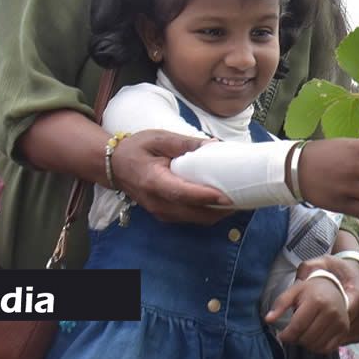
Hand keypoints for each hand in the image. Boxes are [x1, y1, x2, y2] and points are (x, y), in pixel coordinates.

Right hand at [111, 129, 233, 224]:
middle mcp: (157, 202)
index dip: (205, 197)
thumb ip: (185, 143)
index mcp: (154, 181)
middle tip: (244, 197)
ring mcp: (161, 212)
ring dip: (216, 213)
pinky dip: (207, 214)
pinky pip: (190, 219)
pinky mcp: (165, 215)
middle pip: (193, 213)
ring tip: (238, 200)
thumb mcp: (159, 138)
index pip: (182, 194)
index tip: (227, 196)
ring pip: (194, 219)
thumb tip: (215, 145)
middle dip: (220, 209)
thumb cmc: (137, 148)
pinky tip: (221, 203)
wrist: (114, 166)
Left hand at [266, 275, 349, 353]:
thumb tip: (268, 320)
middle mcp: (331, 311)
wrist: (333, 288)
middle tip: (292, 334)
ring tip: (302, 335)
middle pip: (307, 338)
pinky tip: (312, 338)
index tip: (281, 335)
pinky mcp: (344, 330)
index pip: (297, 326)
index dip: (286, 335)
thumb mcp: (293, 291)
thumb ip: (280, 304)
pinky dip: (317, 347)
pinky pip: (327, 348)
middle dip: (295, 339)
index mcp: (317, 300)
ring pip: (316, 345)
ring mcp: (340, 321)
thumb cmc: (310, 290)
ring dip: (305, 344)